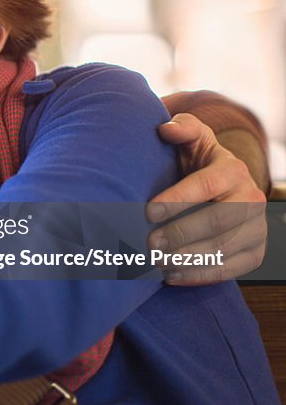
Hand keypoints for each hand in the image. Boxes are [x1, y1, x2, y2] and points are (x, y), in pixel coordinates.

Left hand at [148, 113, 266, 284]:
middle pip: (217, 221)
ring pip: (225, 248)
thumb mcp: (193, 139)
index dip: (177, 199)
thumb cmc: (198, 162)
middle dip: (181, 234)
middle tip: (149, 244)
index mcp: (232, 170)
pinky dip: (200, 276)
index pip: (205, 186)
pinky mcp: (255, 252)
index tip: (148, 211)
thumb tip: (165, 128)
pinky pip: (231, 269)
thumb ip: (182, 129)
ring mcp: (257, 228)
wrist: (224, 186)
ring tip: (157, 263)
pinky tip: (172, 277)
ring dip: (189, 259)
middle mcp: (251, 199)